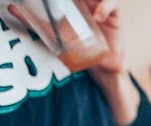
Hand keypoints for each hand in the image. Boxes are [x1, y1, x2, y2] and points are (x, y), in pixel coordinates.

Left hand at [7, 0, 124, 75]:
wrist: (102, 68)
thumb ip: (34, 22)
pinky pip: (112, 5)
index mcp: (75, 3)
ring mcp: (101, 7)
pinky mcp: (114, 17)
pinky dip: (105, 7)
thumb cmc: (79, 50)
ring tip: (85, 1)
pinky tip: (98, 17)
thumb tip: (11, 7)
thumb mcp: (53, 34)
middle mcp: (88, 2)